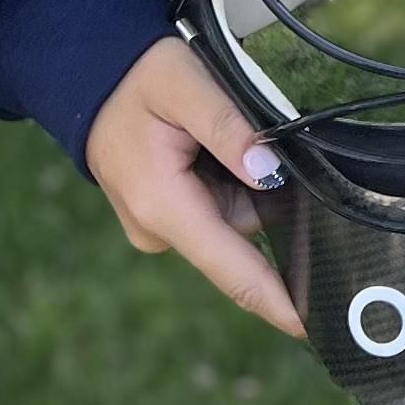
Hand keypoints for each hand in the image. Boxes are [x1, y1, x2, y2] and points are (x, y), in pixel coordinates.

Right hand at [86, 33, 306, 338]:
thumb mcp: (187, 84)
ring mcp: (163, 225)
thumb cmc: (139, 76)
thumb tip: (269, 174)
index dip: (278, 301)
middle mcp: (160, 229)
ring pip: (239, 214)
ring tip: (229, 125)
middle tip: (266, 134)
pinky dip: (236, 176)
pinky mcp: (169, 215)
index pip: (232, 269)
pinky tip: (225, 141)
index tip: (315, 328)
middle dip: (273, 193)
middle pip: (246, 231)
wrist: (89, 77)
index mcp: (163, 207)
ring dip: (252, 177)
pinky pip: (221, 204)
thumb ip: (229, 128)